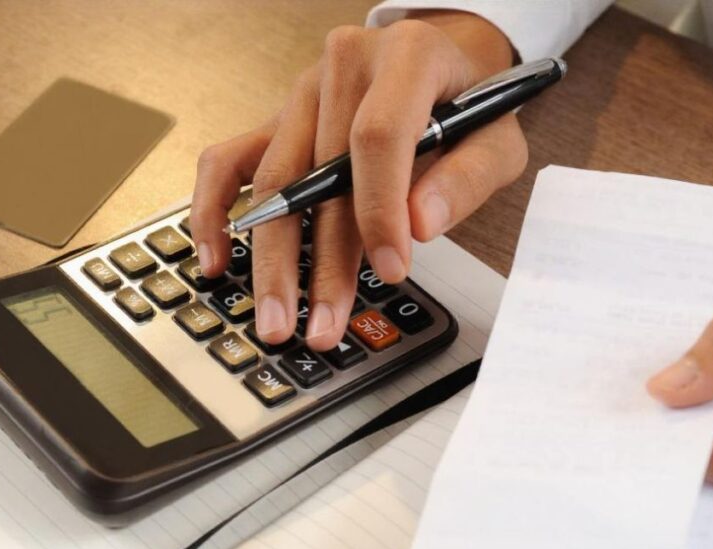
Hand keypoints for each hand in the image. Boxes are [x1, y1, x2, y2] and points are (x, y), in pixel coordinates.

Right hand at [189, 12, 524, 349]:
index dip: (380, 210)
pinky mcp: (276, 122)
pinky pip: (228, 162)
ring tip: (276, 319)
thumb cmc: (469, 102)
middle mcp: (342, 68)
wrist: (442, 61)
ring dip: (272, 259)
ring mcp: (301, 96)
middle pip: (316, 171)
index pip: (378, 137)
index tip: (391, 270)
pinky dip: (214, 211)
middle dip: (320, 261)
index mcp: (404, 57)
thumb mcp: (497, 137)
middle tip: (320, 326)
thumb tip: (418, 225)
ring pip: (272, 181)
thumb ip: (466, 178)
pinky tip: (217, 262)